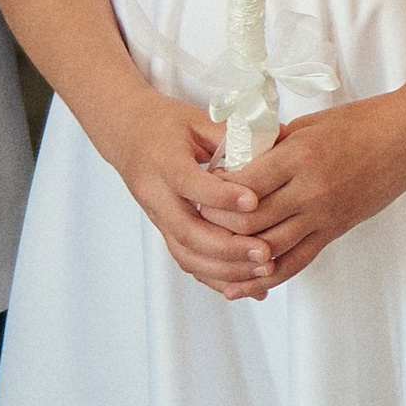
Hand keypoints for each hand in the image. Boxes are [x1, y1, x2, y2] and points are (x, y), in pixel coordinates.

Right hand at [107, 83, 279, 298]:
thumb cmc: (166, 124)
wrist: (126, 134)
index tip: (254, 202)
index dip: (222, 196)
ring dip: (225, 269)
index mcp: (164, 162)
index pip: (190, 185)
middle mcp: (157, 195)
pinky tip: (247, 285)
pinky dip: (217, 277)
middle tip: (265, 252)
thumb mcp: (198, 119)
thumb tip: (279, 138)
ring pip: (186, 254)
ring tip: (263, 270)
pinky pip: (188, 261)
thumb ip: (234, 133)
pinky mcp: (165, 230)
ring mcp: (158, 217)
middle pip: (187, 232)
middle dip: (228, 247)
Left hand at [188, 93, 405, 282]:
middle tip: (199, 218)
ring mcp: (326, 215)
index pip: (243, 185)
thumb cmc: (363, 122)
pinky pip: (297, 260)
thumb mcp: (310, 124)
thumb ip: (273, 145)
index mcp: (301, 156)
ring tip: (213, 249)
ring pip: (268, 248)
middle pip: (250, 221)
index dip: (215, 192)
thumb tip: (235, 160)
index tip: (201, 188)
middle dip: (218, 223)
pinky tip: (243, 284)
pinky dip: (268, 275)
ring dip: (237, 253)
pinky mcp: (336, 230)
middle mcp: (311, 190)